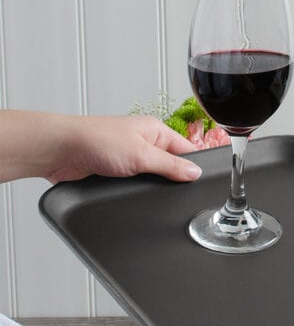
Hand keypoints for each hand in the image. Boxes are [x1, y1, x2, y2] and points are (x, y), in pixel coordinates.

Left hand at [0, 110, 201, 183]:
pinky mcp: (118, 173)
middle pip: (172, 166)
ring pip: (154, 178)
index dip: (195, 166)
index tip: (201, 182)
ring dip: (153, 186)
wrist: (59, 151)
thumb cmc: (94, 139)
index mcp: (156, 130)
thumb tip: (195, 173)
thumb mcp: (141, 154)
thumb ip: (171, 166)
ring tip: (151, 190)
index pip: (187, 150)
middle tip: (177, 191)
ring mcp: (131, 159)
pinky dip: (138, 191)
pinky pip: (137, 185)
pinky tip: (137, 194)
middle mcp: (144, 143)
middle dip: (174, 180)